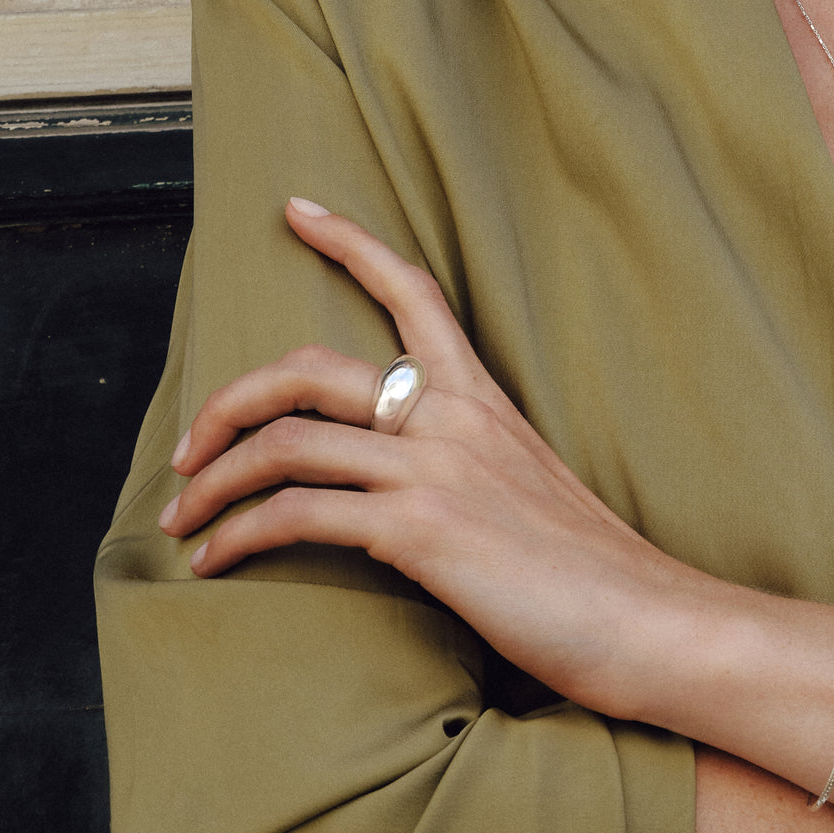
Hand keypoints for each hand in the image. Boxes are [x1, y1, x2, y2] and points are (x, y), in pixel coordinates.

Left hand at [158, 199, 721, 713]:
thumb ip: (467, 466)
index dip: (348, 240)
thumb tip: (406, 486)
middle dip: (227, 399)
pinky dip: (239, 534)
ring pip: (285, 439)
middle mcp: (451, 417)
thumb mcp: (529, 490)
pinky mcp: (420, 529)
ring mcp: (433, 468)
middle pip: (307, 366)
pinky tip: (214, 561)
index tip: (297, 211)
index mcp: (481, 399)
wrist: (653, 621)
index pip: (413, 290)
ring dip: (213, 477)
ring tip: (180, 517)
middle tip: (186, 445)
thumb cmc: (595, 571)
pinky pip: (296, 512)